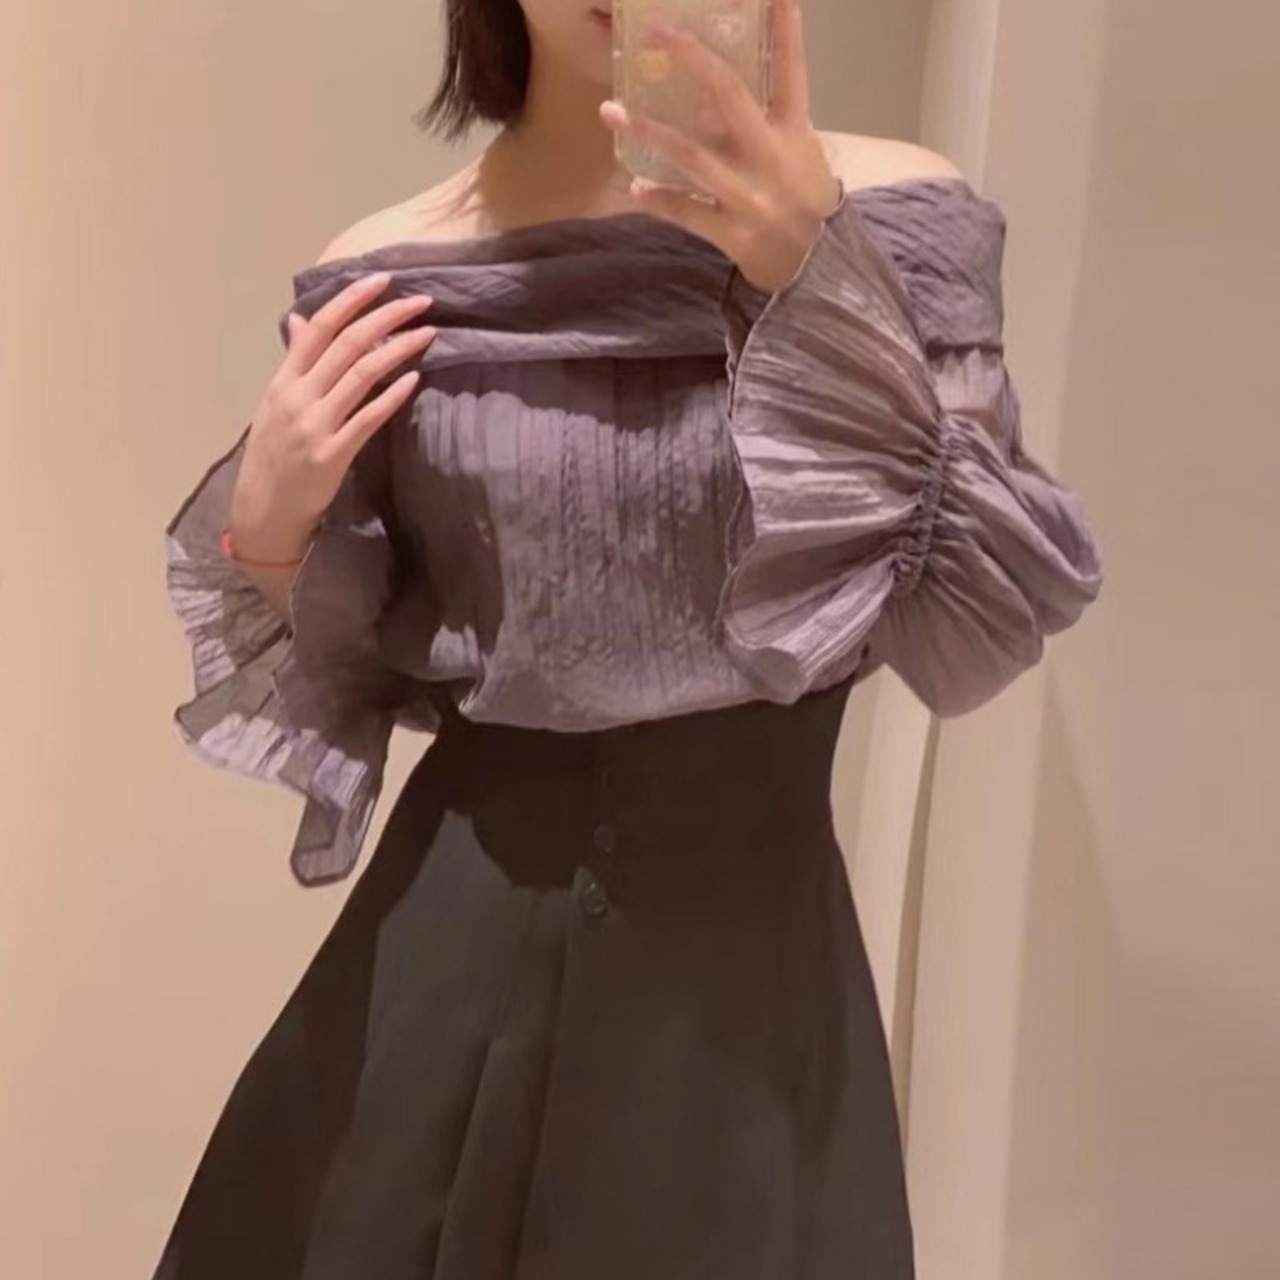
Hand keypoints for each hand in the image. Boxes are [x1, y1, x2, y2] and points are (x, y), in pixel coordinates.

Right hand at [229, 275, 436, 561]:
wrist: (264, 508)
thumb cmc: (273, 454)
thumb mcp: (275, 402)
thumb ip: (294, 361)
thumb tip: (302, 320)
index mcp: (284, 379)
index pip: (321, 327)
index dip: (353, 299)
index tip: (382, 279)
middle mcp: (298, 396)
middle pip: (347, 344)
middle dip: (386, 316)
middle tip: (420, 301)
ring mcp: (315, 425)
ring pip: (361, 374)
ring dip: (397, 349)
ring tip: (427, 333)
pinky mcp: (333, 454)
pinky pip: (367, 418)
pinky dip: (391, 396)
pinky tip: (413, 379)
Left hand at [599, 0, 841, 293]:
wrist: (815, 265)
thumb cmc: (805, 200)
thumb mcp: (805, 154)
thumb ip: (773, 121)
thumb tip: (722, 87)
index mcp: (794, 133)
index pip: (791, 72)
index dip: (784, 30)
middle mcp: (771, 158)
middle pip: (728, 95)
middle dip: (690, 57)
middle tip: (655, 31)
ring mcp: (749, 196)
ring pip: (690, 154)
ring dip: (646, 130)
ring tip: (611, 110)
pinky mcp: (732, 233)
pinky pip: (686, 210)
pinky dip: (658, 198)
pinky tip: (634, 185)